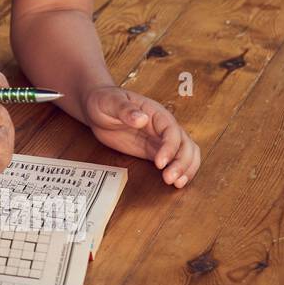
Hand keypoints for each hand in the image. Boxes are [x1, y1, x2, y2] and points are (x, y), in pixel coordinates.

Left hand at [84, 86, 200, 187]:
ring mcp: (160, 140)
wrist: (97, 108)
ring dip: (186, 168)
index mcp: (156, 113)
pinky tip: (175, 182)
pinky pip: (174, 161)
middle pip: (185, 144)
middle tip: (169, 178)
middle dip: (182, 162)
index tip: (160, 162)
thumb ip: (125, 110)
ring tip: (177, 183)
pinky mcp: (153, 151)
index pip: (171, 131)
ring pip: (186, 153)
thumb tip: (141, 118)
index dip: (169, 148)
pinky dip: (180, 171)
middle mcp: (163, 127)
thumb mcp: (111, 102)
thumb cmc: (105, 101)